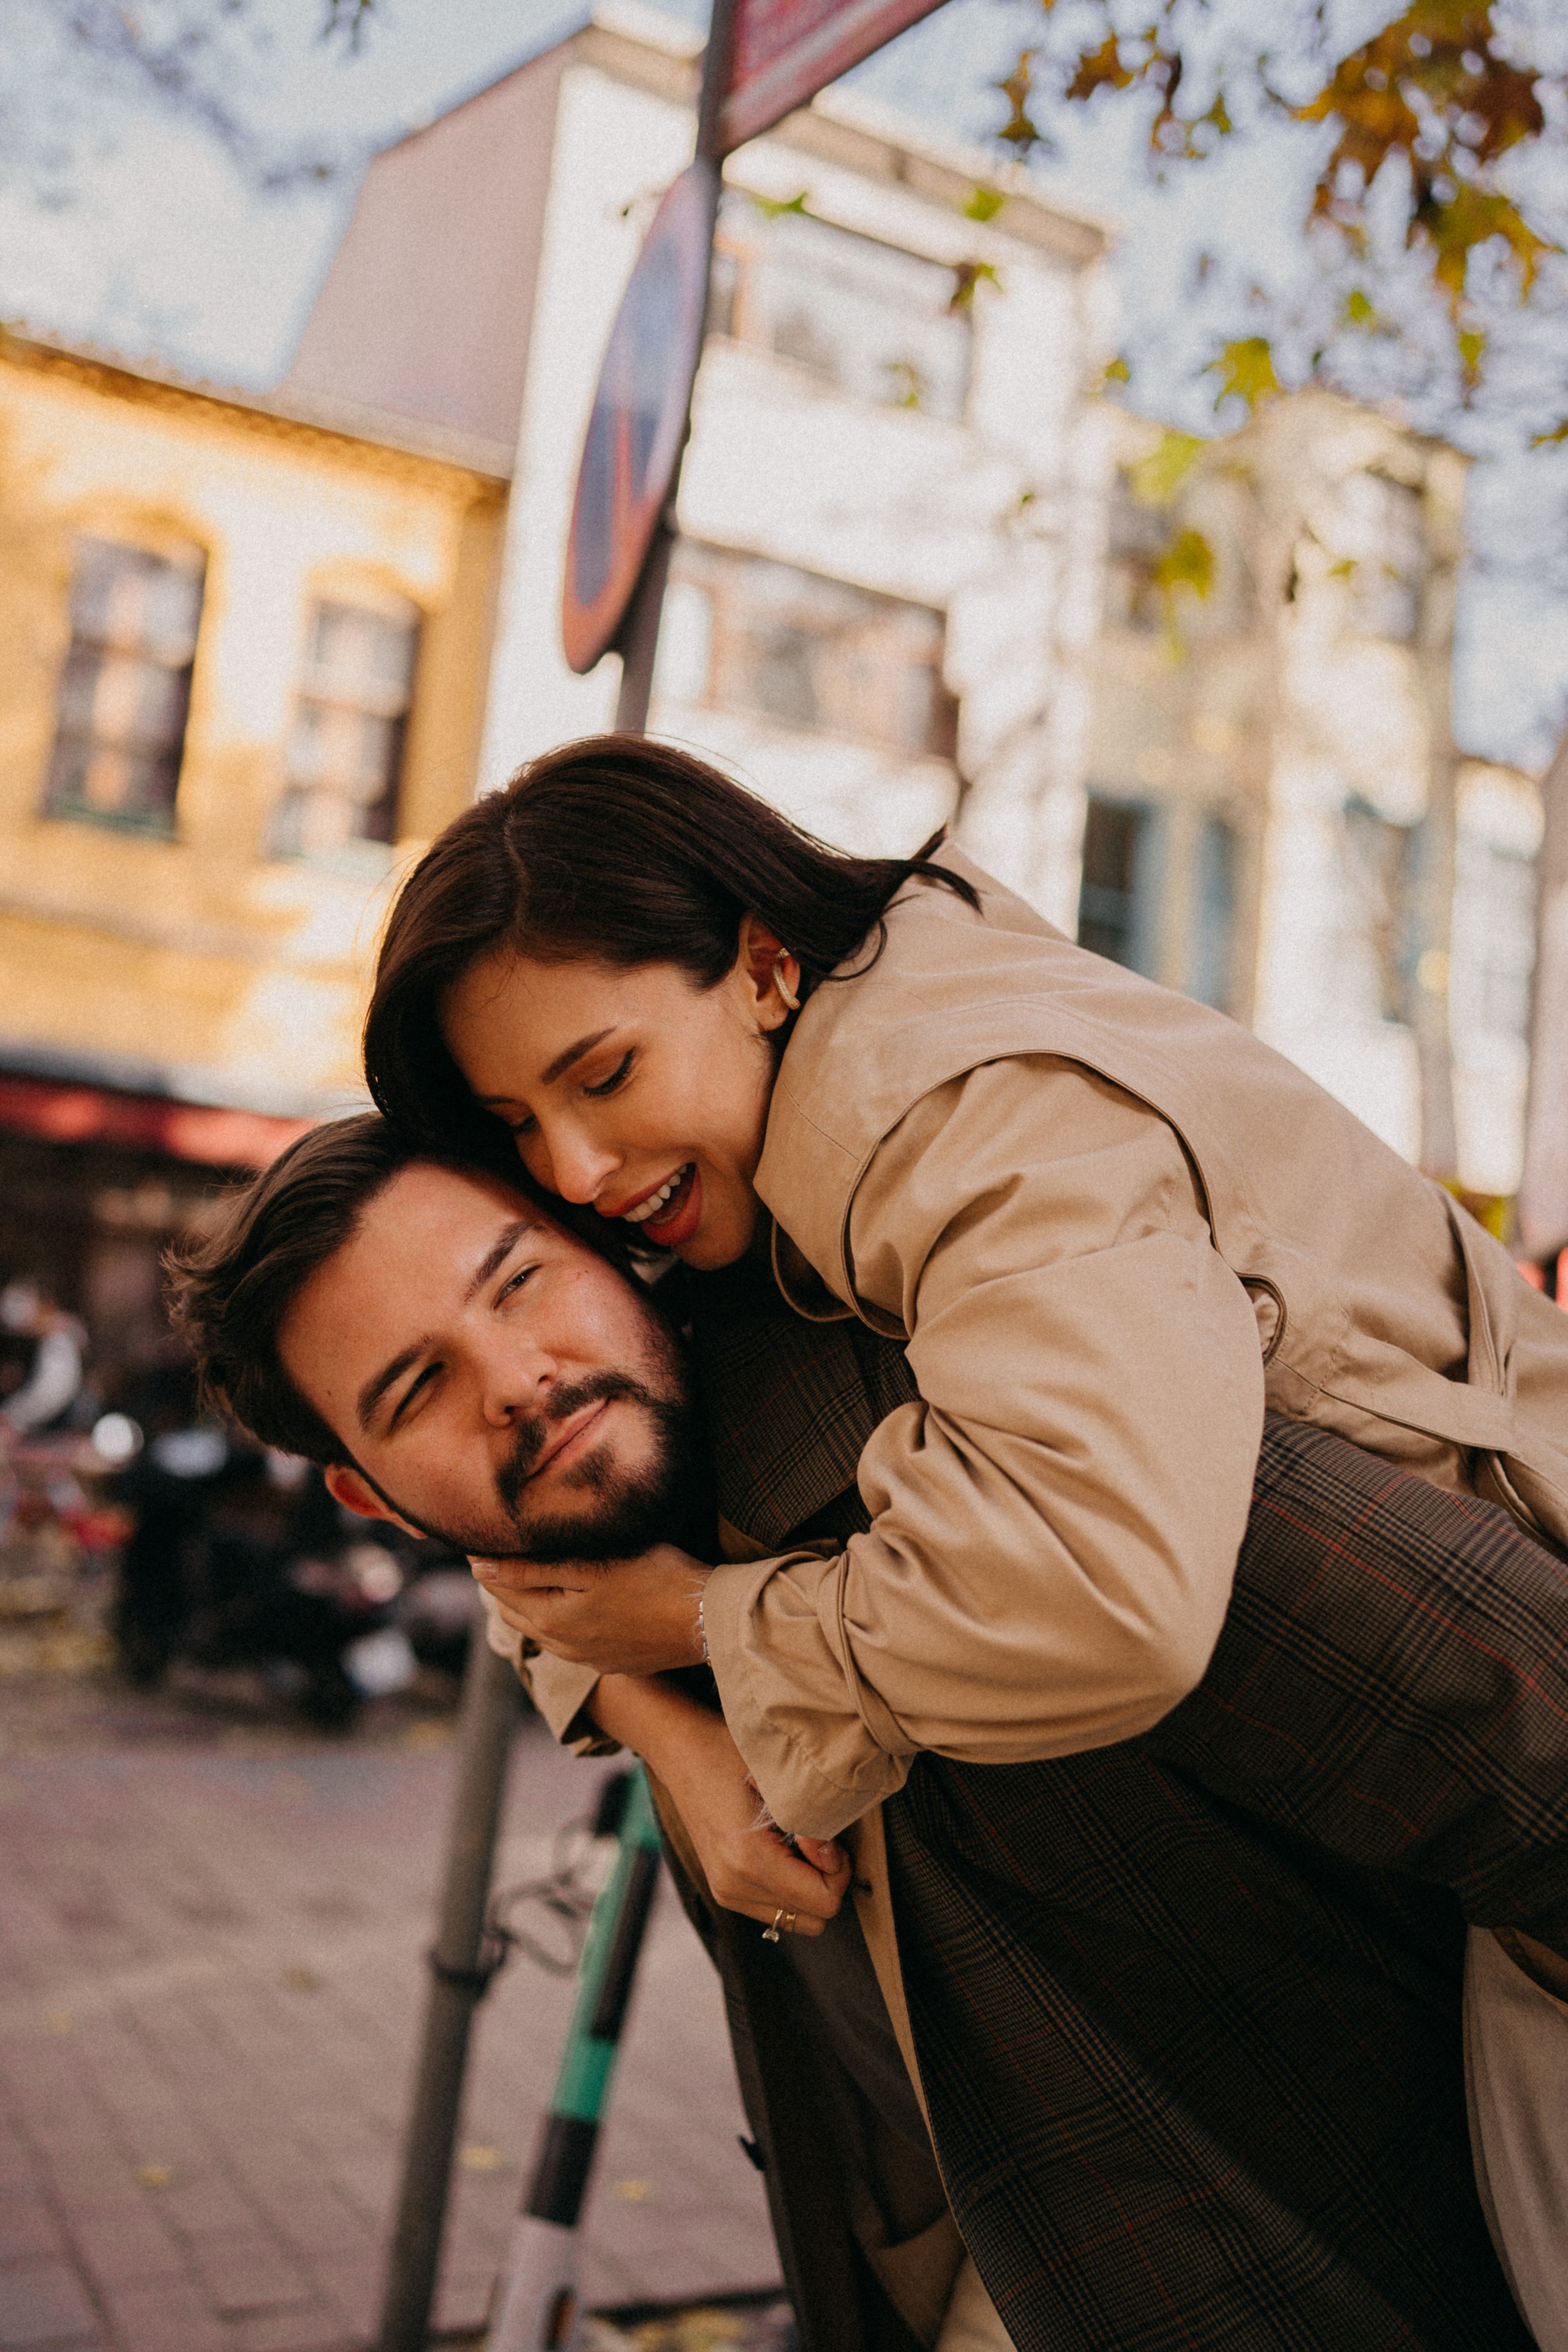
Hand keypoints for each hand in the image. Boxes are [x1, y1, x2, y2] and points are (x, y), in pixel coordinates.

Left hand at [472, 1544, 708, 1675]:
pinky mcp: (614, 1662)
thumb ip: (534, 1568)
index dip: (488, 1561)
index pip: (500, 1589)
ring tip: (532, 1573)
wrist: (709, 1618)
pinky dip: (561, 1620)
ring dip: (531, 1604)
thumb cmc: (655, 1579)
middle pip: (517, 1612)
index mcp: (550, 1620)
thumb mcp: (592, 1565)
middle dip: (504, 1584)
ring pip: (543, 1630)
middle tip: (502, 1553)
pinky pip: (572, 1642)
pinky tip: (575, 1602)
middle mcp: (563, 1647)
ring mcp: (589, 1659)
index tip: (483, 1539)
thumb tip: (479, 1568)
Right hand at [594, 1675, 849, 1937]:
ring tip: (798, 1843)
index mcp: (747, 1860)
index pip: (823, 1902)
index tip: (825, 1835)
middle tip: (817, 1840)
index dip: (838, 1869)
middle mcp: (733, 1886)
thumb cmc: (728, 1753)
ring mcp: (726, 1892)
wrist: (682, 1752)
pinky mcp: (724, 1890)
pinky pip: (776, 1909)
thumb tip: (833, 1859)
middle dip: (827, 1881)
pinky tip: (782, 1850)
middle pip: (815, 1919)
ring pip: (797, 1919)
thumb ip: (812, 1821)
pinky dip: (790, 1887)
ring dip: (809, 1886)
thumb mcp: (778, 1776)